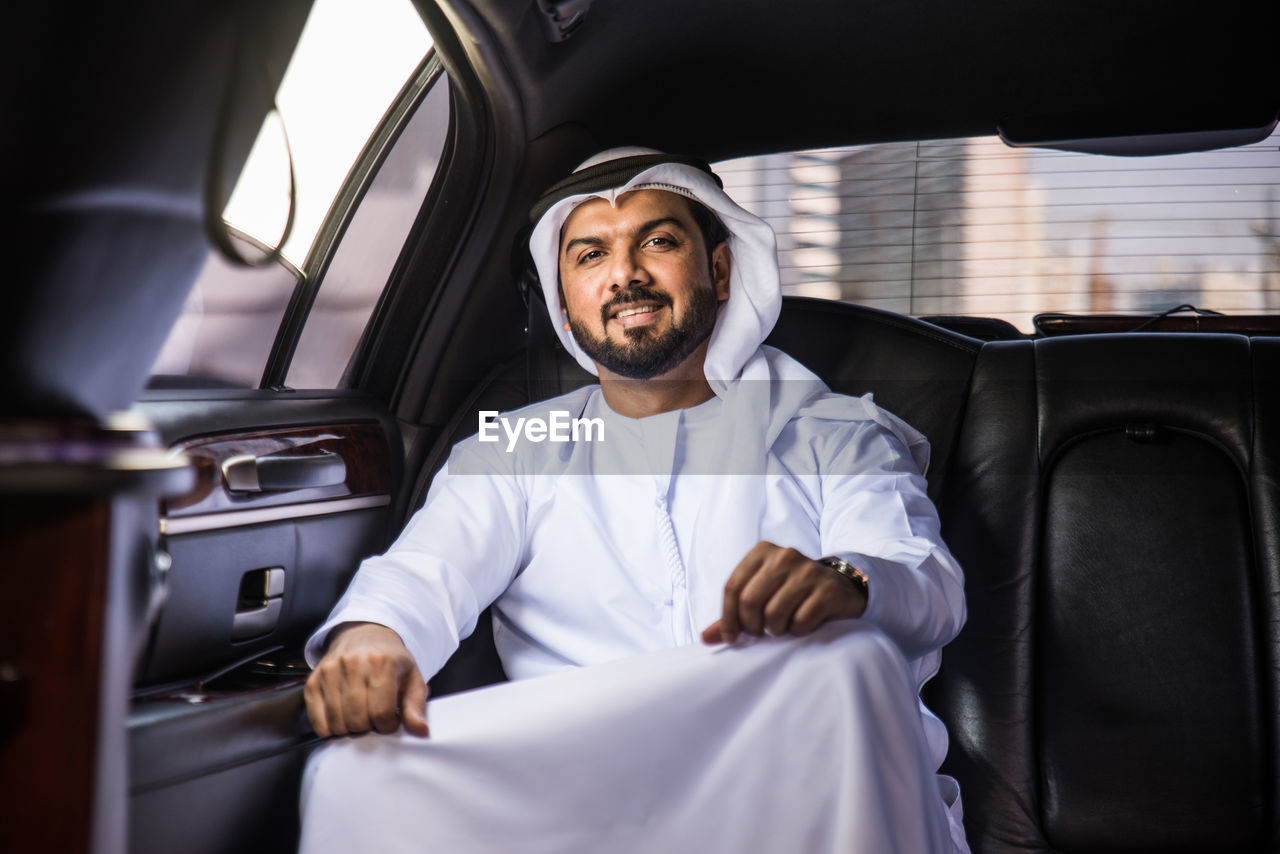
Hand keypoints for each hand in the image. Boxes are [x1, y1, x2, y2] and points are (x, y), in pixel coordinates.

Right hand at [304, 622, 429, 737]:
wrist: (365, 634)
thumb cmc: (391, 660)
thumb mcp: (412, 677)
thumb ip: (416, 706)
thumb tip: (421, 731)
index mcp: (382, 663)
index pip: (381, 713)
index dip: (388, 725)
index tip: (392, 719)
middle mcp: (353, 664)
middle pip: (357, 720)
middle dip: (369, 727)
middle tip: (375, 717)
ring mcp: (330, 671)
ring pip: (337, 723)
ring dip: (350, 728)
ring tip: (361, 714)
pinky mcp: (314, 681)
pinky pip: (317, 720)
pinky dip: (330, 728)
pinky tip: (343, 717)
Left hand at [701, 541, 867, 643]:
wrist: (840, 586)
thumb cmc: (791, 591)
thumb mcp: (760, 593)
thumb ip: (733, 613)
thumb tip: (705, 638)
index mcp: (762, 551)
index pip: (732, 587)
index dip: (727, 618)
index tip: (732, 637)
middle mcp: (784, 556)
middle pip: (749, 601)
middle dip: (751, 626)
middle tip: (760, 632)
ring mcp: (808, 571)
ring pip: (774, 614)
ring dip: (775, 630)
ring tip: (781, 627)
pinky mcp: (827, 590)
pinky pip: (800, 622)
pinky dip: (797, 631)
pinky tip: (801, 625)